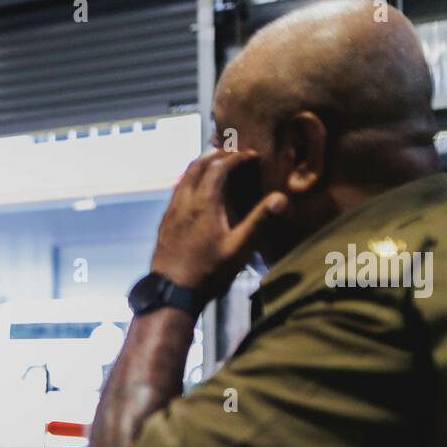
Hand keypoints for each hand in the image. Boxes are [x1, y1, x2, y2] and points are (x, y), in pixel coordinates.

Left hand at [149, 150, 287, 303]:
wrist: (171, 292)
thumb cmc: (207, 273)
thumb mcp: (239, 249)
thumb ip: (259, 222)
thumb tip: (281, 198)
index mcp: (204, 203)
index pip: (219, 167)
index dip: (237, 157)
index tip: (251, 155)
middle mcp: (184, 201)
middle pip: (198, 165)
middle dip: (217, 155)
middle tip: (235, 154)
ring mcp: (171, 211)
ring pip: (184, 176)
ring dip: (201, 165)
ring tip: (217, 165)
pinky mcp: (165, 222)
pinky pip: (177, 191)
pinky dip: (189, 180)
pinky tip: (197, 192)